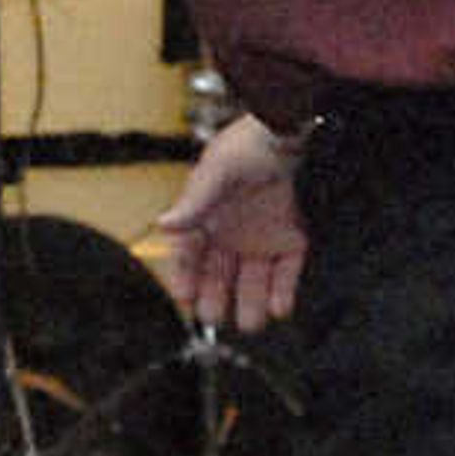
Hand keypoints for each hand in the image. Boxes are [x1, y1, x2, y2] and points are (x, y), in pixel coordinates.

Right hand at [151, 112, 306, 333]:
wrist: (287, 132)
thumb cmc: (245, 146)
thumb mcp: (216, 172)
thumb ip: (194, 203)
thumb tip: (163, 223)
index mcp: (205, 220)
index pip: (189, 258)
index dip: (185, 279)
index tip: (185, 300)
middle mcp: (230, 235)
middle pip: (218, 276)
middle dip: (216, 299)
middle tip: (214, 318)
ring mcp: (260, 239)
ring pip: (252, 281)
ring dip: (251, 303)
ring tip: (251, 323)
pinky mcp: (290, 239)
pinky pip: (286, 271)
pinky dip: (284, 291)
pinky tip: (280, 308)